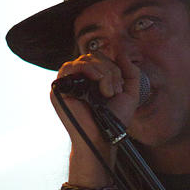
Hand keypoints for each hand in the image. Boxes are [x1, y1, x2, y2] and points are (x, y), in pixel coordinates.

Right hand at [50, 52, 140, 187]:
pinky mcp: (59, 88)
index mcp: (93, 79)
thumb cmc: (114, 120)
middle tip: (113, 93)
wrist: (102, 137)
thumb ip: (130, 72)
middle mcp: (79, 79)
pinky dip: (87, 70)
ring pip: (85, 60)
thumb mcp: (130, 94)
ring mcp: (68, 82)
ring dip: (101, 72)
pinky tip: (97, 83)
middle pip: (94, 56)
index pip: (101, 58)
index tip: (119, 90)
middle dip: (110, 72)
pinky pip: (70, 67)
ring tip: (107, 92)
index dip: (114, 68)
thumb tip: (121, 52)